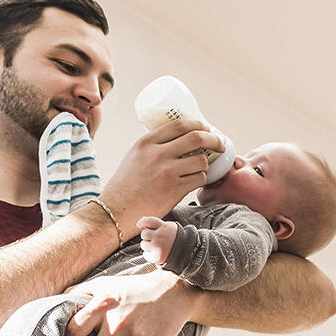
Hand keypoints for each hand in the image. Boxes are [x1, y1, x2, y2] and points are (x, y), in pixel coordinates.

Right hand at [101, 119, 223, 237]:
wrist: (116, 211)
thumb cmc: (124, 187)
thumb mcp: (133, 157)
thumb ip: (152, 147)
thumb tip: (175, 141)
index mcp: (146, 143)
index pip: (180, 124)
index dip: (198, 124)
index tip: (206, 128)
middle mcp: (158, 154)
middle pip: (196, 138)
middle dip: (214, 139)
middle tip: (220, 144)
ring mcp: (167, 172)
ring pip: (201, 160)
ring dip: (206, 164)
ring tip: (202, 168)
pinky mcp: (174, 190)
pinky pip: (199, 179)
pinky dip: (201, 179)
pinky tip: (196, 181)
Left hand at [138, 216, 178, 265]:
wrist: (185, 252)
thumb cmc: (174, 238)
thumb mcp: (169, 227)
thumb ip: (157, 225)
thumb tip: (142, 226)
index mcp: (164, 227)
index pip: (149, 221)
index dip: (142, 221)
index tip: (138, 225)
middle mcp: (160, 237)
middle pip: (144, 233)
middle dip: (147, 236)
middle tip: (155, 239)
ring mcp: (158, 247)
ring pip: (143, 244)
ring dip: (147, 245)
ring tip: (156, 246)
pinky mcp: (157, 257)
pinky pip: (145, 254)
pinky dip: (149, 254)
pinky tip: (156, 253)